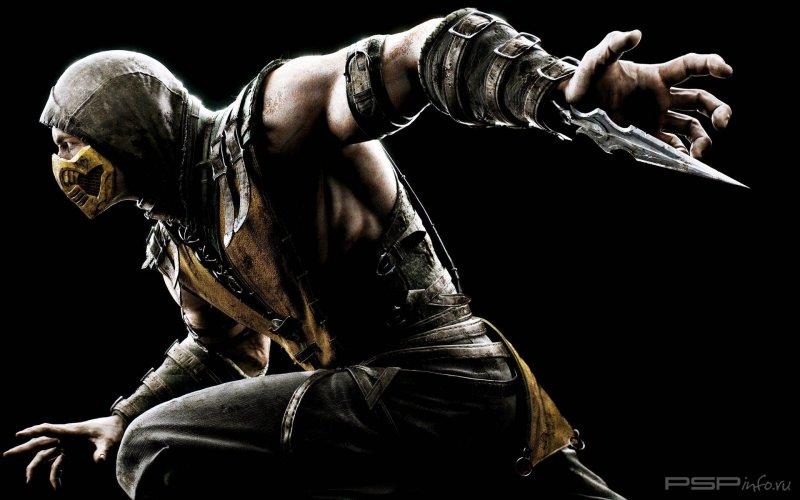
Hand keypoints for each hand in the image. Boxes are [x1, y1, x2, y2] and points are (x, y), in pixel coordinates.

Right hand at [3, 415, 125, 489]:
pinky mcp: (72, 452)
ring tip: (27, 481)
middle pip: (39, 443)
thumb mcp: (109, 440)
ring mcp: (67, 445)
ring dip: (35, 467)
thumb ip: (103, 451)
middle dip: (22, 448)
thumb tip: (99, 461)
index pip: (48, 430)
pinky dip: (54, 475)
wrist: (118, 427)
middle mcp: (65, 438)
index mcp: (71, 431)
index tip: (18, 434)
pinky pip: (57, 464)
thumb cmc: (112, 430)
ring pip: (45, 455)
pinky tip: (56, 487)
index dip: (33, 431)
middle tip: (5, 454)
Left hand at [562, 30, 732, 157]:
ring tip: (699, 152)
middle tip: (723, 123)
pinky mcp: (646, 134)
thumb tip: (636, 34)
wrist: (574, 101)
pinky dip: (680, 153)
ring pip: (690, 126)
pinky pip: (670, 145)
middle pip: (701, 100)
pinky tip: (683, 160)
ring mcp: (655, 117)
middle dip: (719, 110)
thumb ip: (614, 43)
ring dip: (702, 139)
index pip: (691, 66)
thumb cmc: (587, 77)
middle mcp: (661, 97)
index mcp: (656, 76)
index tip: (726, 71)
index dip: (711, 64)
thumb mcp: (598, 58)